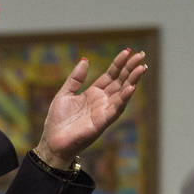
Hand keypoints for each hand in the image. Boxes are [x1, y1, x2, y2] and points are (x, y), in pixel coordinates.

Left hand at [34, 49, 147, 167]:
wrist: (52, 142)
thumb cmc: (58, 121)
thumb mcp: (64, 94)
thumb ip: (76, 78)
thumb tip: (85, 59)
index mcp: (93, 93)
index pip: (111, 75)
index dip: (119, 64)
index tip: (128, 51)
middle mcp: (102, 101)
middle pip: (120, 82)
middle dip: (130, 69)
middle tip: (141, 55)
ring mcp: (103, 112)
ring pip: (122, 93)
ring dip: (132, 81)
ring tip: (141, 68)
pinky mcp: (102, 122)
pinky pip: (116, 109)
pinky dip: (124, 98)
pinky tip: (131, 87)